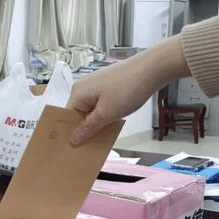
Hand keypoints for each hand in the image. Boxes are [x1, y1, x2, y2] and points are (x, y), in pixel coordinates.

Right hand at [67, 35, 191, 145]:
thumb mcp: (106, 113)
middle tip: (88, 149)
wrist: (151, 69)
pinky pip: (101, 105)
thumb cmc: (127, 90)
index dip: (70, 133)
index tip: (74, 150)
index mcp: (78, 93)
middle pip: (79, 114)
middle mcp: (84, 88)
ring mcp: (97, 86)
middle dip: (84, 130)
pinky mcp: (108, 86)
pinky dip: (104, 116)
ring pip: (91, 111)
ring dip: (96, 124)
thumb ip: (88, 127)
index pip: (67, 117)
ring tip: (100, 140)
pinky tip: (110, 126)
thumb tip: (72, 139)